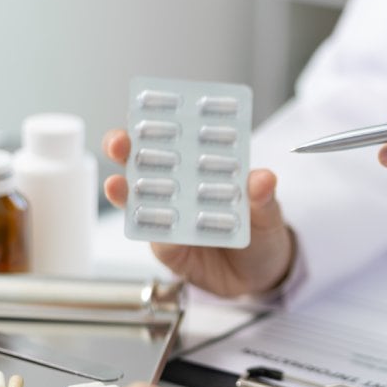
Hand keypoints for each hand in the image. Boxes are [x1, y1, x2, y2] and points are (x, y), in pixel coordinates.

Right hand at [101, 129, 294, 297]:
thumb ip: (263, 196)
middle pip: (144, 163)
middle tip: (120, 142)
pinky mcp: (169, 249)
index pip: (176, 138)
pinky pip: (156, 238)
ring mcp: (170, 218)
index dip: (157, 122)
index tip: (145, 109)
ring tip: (117, 185)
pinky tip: (148, 225)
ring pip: (139, 200)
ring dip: (125, 191)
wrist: (262, 277)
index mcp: (202, 168)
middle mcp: (180, 189)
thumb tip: (263, 178)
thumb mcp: (269, 212)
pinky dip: (151, 231)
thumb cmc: (262, 234)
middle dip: (125, 149)